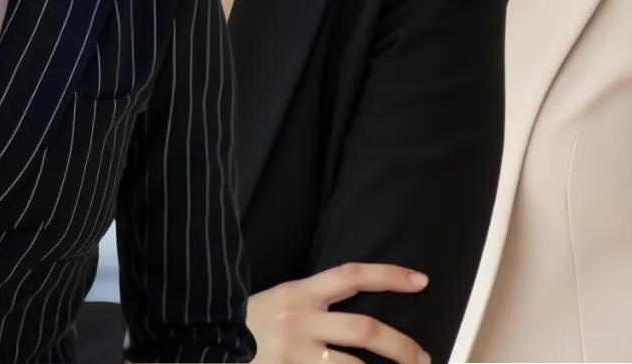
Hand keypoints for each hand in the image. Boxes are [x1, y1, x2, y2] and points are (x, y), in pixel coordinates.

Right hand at [247, 263, 429, 363]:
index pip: (350, 276)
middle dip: (401, 346)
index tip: (421, 281)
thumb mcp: (278, 302)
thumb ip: (312, 303)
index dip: (388, 275)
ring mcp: (296, 354)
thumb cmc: (248, 324)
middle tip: (424, 358)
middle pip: (365, 329)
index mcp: (298, 293)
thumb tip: (354, 310)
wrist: (207, 346)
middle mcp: (301, 320)